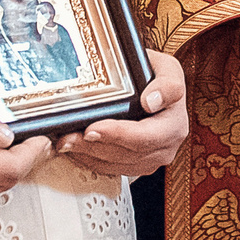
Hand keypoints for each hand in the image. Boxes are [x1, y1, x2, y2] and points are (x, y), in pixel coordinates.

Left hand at [59, 52, 189, 176]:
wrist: (159, 87)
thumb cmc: (160, 76)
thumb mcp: (168, 69)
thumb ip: (167, 84)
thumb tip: (152, 101)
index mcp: (174, 126)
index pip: (143, 137)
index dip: (116, 135)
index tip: (91, 129)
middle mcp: (166, 147)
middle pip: (126, 154)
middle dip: (93, 147)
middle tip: (68, 138)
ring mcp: (152, 159)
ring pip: (116, 164)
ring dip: (88, 155)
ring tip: (65, 142)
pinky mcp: (138, 165)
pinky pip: (113, 169)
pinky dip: (91, 160)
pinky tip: (76, 150)